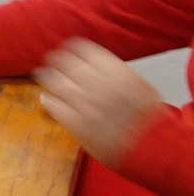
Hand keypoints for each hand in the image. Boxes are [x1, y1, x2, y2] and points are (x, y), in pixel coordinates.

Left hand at [35, 40, 166, 167]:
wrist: (152, 147)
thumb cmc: (149, 119)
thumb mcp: (141, 85)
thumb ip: (117, 71)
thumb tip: (95, 60)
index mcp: (117, 72)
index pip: (83, 49)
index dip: (72, 48)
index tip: (67, 49)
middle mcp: (99, 85)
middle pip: (65, 63)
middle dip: (56, 60)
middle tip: (51, 59)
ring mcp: (86, 104)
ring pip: (55, 83)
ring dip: (47, 77)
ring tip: (43, 75)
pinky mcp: (76, 123)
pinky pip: (53, 106)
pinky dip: (47, 100)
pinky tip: (47, 99)